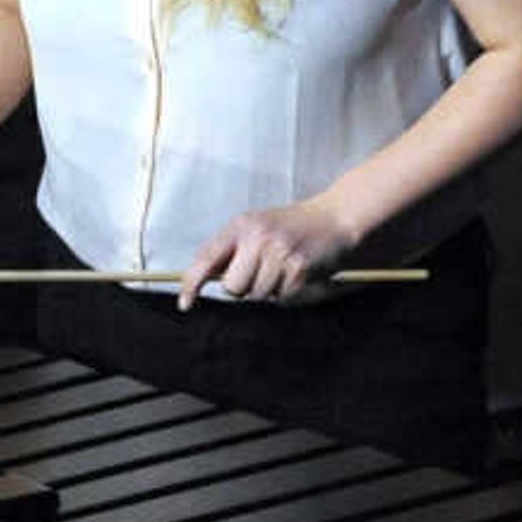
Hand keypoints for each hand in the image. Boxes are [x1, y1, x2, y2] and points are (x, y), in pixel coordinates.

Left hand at [180, 197, 356, 306]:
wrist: (335, 217)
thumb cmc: (292, 226)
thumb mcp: (257, 226)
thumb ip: (232, 249)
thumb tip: (204, 279)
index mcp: (242, 225)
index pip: (207, 257)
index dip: (192, 283)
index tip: (185, 304)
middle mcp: (258, 236)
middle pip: (233, 286)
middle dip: (244, 287)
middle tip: (262, 271)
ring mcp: (279, 252)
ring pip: (257, 295)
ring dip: (269, 290)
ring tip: (283, 268)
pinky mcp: (298, 267)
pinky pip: (281, 298)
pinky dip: (288, 292)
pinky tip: (297, 273)